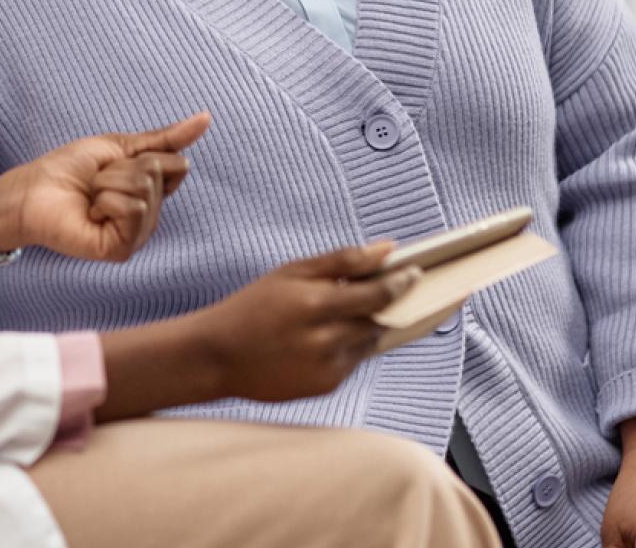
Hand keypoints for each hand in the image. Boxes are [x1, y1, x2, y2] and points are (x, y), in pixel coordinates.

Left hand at [0, 112, 209, 262]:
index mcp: (153, 194)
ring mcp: (137, 235)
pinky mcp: (121, 249)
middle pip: (158, 173)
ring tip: (91, 196)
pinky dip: (105, 201)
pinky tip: (90, 213)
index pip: (178, 165)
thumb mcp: (122, 146)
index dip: (144, 155)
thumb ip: (165, 138)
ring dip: (108, 183)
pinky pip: (132, 209)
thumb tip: (207, 117)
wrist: (33, 189)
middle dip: (120, 168)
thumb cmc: (71, 169)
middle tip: (96, 182)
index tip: (116, 162)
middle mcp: (150, 217)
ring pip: (145, 190)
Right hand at [190, 243, 419, 401]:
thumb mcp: (292, 272)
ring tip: (349, 312)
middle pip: (379, 320)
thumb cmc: (254, 306)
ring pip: (369, 341)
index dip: (401, 283)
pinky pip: (353, 361)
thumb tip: (389, 248)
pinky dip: (349, 346)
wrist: (218, 356)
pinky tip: (327, 337)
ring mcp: (326, 367)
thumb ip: (343, 260)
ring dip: (369, 326)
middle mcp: (324, 340)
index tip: (416, 272)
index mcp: (315, 305)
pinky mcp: (325, 386)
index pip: (377, 294)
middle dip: (391, 305)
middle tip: (399, 289)